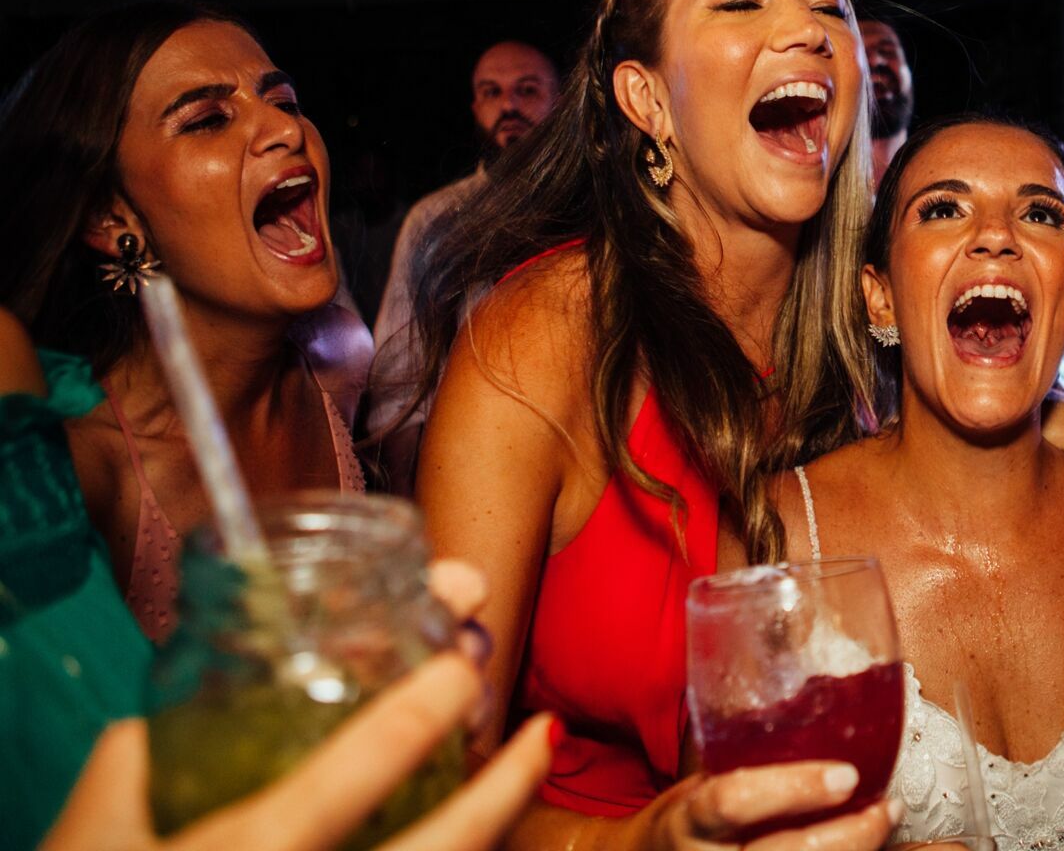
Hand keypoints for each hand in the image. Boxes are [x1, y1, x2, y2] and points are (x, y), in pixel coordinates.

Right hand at [40, 659, 554, 850]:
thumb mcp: (88, 840)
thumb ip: (141, 759)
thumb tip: (187, 703)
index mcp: (254, 850)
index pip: (362, 769)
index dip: (426, 709)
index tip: (463, 664)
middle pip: (449, 849)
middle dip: (508, 786)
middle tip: (541, 731)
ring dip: (495, 830)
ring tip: (523, 775)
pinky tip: (474, 836)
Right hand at [645, 763, 901, 850]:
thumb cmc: (689, 817)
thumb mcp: (700, 781)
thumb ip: (746, 756)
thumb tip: (817, 695)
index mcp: (690, 821)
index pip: (733, 804)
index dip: (793, 789)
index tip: (845, 774)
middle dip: (844, 836)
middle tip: (883, 806)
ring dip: (859, 850)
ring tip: (886, 819)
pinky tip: (879, 845)